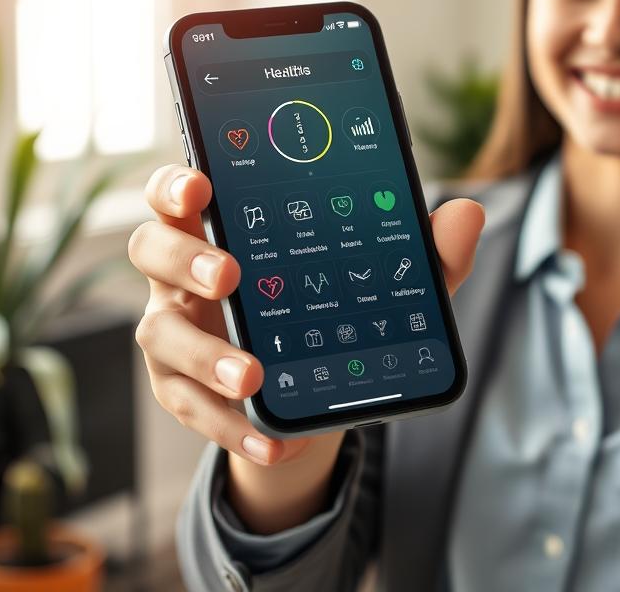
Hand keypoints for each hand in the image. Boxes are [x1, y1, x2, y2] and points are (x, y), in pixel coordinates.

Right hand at [128, 164, 484, 466]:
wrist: (313, 390)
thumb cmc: (334, 311)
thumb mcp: (384, 282)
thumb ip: (423, 251)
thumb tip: (468, 215)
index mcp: (225, 229)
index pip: (180, 192)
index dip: (176, 183)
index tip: (202, 185)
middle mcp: (185, 275)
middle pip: (151, 249)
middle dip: (184, 258)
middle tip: (230, 274)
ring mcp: (176, 333)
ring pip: (161, 336)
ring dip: (205, 356)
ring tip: (255, 376)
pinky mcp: (182, 391)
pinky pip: (191, 409)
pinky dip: (231, 426)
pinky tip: (274, 436)